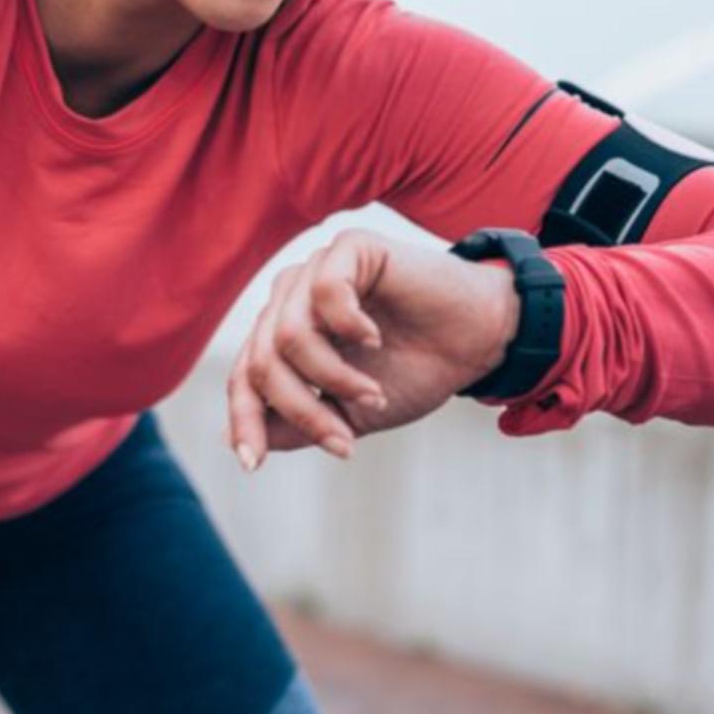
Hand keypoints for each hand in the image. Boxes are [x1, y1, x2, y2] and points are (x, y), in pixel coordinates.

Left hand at [225, 228, 519, 470]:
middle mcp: (290, 298)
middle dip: (301, 410)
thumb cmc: (413, 371)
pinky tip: (376, 340)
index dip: (245, 421)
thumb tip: (237, 441)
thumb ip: (297, 423)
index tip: (252, 465)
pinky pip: (326, 291)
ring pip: (289, 334)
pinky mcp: (349, 248)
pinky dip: (350, 326)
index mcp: (282, 332)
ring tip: (375, 395)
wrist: (477, 339)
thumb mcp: (349, 413)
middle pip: (263, 361)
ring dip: (333, 378)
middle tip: (345, 442)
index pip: (245, 376)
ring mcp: (315, 270)